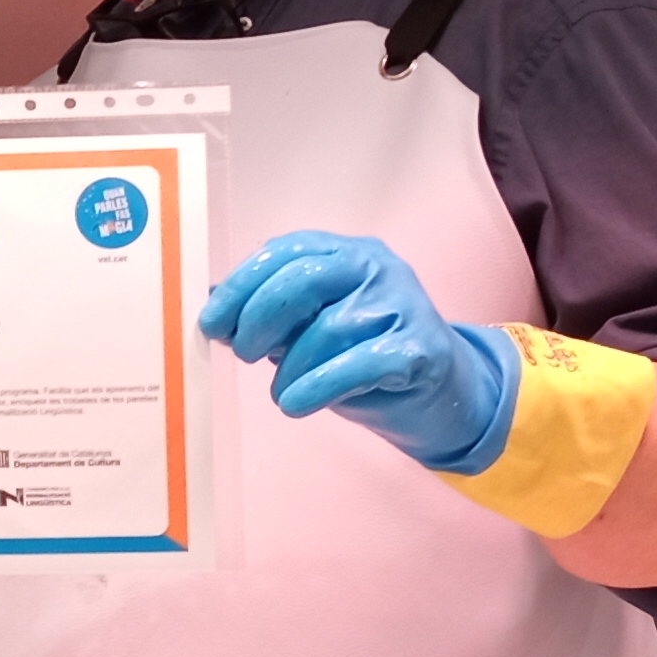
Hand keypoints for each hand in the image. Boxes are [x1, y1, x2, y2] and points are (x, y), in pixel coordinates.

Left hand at [198, 230, 517, 472]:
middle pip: (303, 281)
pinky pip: (358, 364)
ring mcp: (402, 304)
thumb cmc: (366, 357)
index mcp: (345, 253)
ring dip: (291, 369)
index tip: (212, 322)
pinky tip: (297, 404)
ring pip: (328, 329)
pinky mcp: (420, 348)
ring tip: (283, 393)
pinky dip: (318, 387)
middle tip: (244, 354)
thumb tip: (214, 310)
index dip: (241, 286)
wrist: (444, 392)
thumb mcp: (314, 330)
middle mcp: (376, 267)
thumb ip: (273, 317)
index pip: (284, 252)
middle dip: (260, 319)